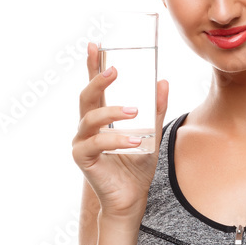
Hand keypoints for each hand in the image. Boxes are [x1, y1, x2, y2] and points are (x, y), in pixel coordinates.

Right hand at [71, 42, 168, 220]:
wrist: (132, 198)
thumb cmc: (137, 166)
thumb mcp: (152, 135)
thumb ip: (156, 111)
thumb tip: (163, 82)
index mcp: (101, 118)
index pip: (95, 88)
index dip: (92, 66)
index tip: (94, 45)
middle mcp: (87, 127)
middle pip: (86, 97)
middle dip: (98, 81)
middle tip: (114, 71)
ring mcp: (82, 142)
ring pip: (91, 118)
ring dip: (113, 112)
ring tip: (135, 112)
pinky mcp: (82, 158)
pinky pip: (96, 144)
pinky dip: (115, 140)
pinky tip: (134, 141)